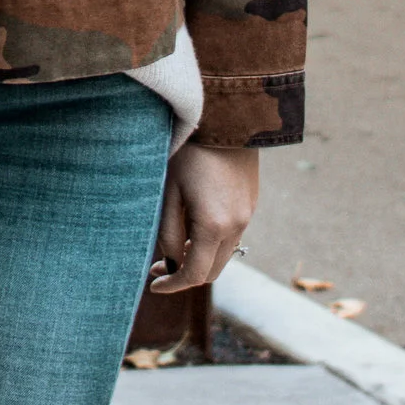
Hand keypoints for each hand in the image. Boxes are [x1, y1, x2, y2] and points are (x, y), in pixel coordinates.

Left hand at [148, 142, 259, 295]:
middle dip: (185, 275)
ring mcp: (247, 216)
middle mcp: (236, 226)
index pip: (194, 274)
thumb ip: (168, 233)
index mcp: (214, 226)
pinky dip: (212, 244)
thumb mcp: (168, 193)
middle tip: (158, 268)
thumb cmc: (188, 153)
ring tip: (174, 248)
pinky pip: (231, 237)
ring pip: (224, 255)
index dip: (172, 285)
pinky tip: (193, 228)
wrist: (226, 119)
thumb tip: (171, 262)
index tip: (153, 285)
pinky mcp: (250, 204)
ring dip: (199, 259)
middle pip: (212, 271)